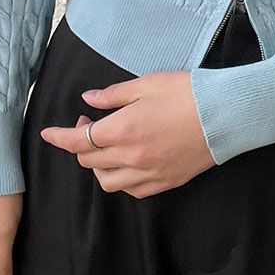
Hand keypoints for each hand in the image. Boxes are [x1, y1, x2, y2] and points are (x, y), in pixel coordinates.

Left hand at [40, 71, 215, 196]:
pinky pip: (131, 190)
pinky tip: (127, 163)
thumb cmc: (188, 93)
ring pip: (107, 182)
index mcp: (123, 130)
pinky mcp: (164, 182)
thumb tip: (89, 99)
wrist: (226, 115)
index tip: (48, 133)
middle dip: (81, 144)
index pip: (79, 140)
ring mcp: (148, 174)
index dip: (60, 137)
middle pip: (89, 161)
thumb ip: (114, 94)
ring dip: (98, 166)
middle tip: (91, 122)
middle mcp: (131, 157)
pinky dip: (121, 179)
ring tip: (107, 147)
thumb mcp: (147, 84)